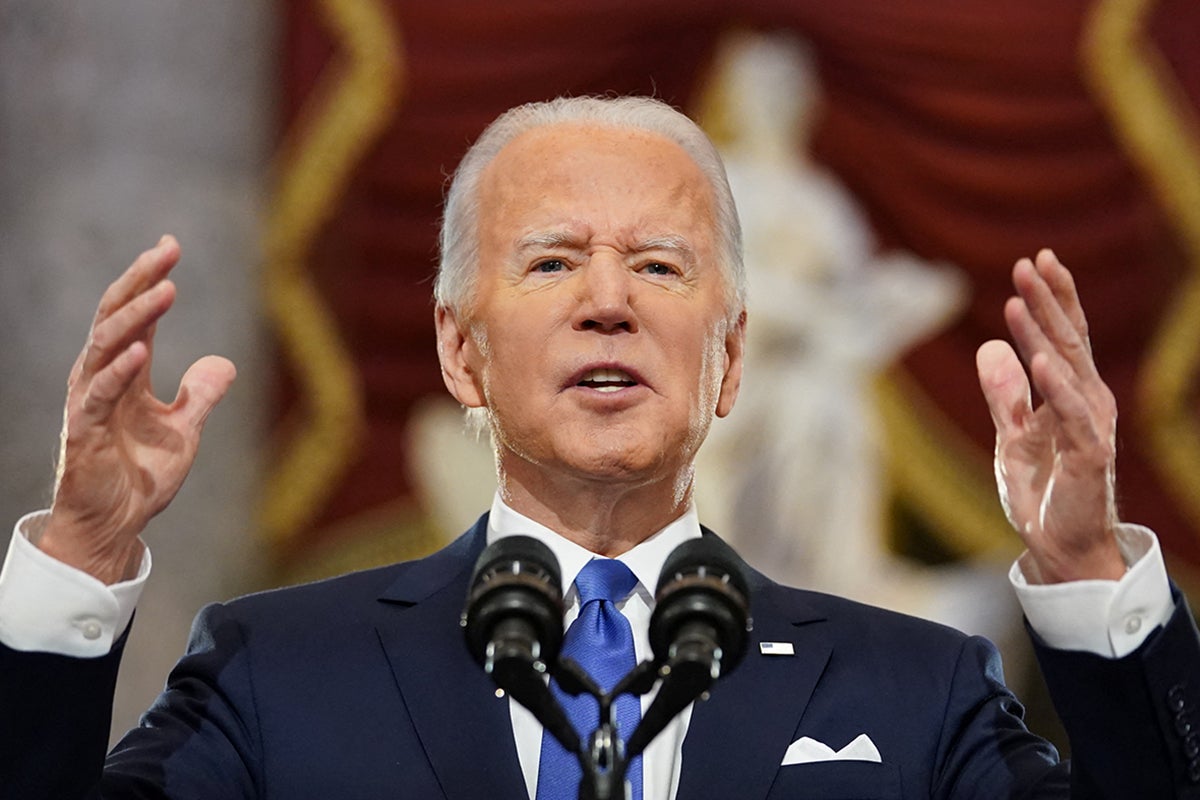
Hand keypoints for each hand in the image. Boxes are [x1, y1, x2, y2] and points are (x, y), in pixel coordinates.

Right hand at [38, 236, 236, 584]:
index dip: (150, 280)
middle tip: (166, 252)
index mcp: (124, 374)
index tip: (171, 245)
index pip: (136, 315)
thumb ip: (201, 395)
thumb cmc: (139, 476)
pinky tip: (140, 350)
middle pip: (116, 317)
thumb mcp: (184, 430)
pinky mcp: (83, 433)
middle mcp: (101, 379)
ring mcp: (89, 403)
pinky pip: (98, 395)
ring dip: (136, 317)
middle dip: (141, 282)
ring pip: (106, 346)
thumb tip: (224, 362)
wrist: (115, 525)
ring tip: (164, 289)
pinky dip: (119, 371)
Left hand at [975, 249, 1123, 582]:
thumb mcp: (1013, 434)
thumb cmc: (1044, 490)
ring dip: (1044, 332)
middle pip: (1068, 341)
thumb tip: (990, 346)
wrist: (1060, 544)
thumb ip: (1004, 393)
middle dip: (1047, 301)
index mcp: (1073, 394)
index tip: (1035, 261)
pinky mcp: (1089, 454)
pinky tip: (1040, 360)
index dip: (1052, 299)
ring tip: (1022, 298)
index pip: (1064, 337)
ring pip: (1068, 368)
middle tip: (1028, 262)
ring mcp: (1091, 426)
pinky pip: (1071, 415)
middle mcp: (1089, 402)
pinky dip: (1056, 387)